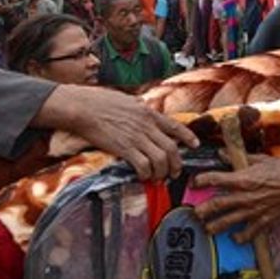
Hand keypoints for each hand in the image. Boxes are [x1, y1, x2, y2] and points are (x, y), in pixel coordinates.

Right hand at [35, 84, 199, 179]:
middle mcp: (147, 125)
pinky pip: (143, 165)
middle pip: (172, 148)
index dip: (188, 137)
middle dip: (176, 164)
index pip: (175, 126)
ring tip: (158, 178)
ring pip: (161, 159)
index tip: (196, 145)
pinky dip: (147, 174)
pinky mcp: (124, 148)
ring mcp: (137, 137)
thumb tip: (144, 109)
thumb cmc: (101, 102)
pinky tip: (143, 176)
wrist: (84, 107)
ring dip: (162, 172)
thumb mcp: (128, 101)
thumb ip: (140, 108)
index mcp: (149, 113)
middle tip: (174, 172)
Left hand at [193, 155, 279, 242]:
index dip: (201, 180)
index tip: (195, 182)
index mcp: (244, 178)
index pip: (215, 179)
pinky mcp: (263, 221)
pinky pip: (247, 234)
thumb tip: (222, 153)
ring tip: (207, 228)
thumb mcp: (262, 159)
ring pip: (226, 223)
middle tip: (195, 212)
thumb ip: (239, 158)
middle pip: (216, 205)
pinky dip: (239, 238)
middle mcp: (246, 196)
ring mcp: (254, 211)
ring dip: (213, 227)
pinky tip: (234, 237)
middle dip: (201, 210)